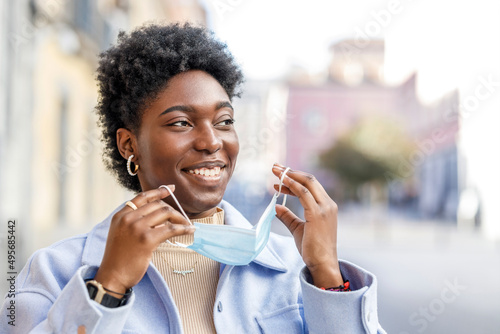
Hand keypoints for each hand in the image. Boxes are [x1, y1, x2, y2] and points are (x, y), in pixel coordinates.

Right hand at [94, 185, 194, 295]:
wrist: (112, 277)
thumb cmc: (119, 258)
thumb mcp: (121, 233)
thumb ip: (135, 221)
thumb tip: (160, 216)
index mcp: (121, 215)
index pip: (142, 197)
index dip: (158, 191)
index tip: (170, 188)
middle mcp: (128, 218)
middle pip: (158, 205)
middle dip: (173, 211)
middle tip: (182, 218)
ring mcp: (137, 228)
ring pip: (166, 213)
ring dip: (180, 219)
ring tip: (186, 225)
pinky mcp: (147, 239)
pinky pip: (171, 229)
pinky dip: (183, 229)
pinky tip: (189, 231)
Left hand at [272, 164, 343, 287]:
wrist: (322, 264)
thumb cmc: (312, 249)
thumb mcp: (298, 229)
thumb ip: (288, 217)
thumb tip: (276, 206)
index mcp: (326, 206)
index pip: (310, 186)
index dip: (294, 179)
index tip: (280, 177)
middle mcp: (328, 204)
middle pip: (310, 180)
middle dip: (291, 172)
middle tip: (275, 167)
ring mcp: (325, 208)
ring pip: (307, 183)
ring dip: (289, 175)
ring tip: (275, 171)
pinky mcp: (318, 214)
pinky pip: (304, 194)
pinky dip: (292, 185)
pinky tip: (281, 183)